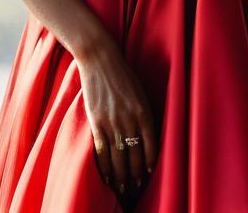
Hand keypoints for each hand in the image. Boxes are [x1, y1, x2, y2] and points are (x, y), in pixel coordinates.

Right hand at [76, 37, 159, 198]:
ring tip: (122, 188)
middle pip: (134, 156)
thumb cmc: (122, 73)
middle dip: (135, 175)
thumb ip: (143, 112)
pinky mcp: (96, 122)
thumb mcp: (140, 91)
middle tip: (135, 188)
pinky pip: (101, 151)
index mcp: (143, 111)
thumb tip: (146, 133)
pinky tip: (106, 176)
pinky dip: (104, 167)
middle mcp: (129, 120)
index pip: (151, 146)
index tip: (148, 175)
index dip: (149, 163)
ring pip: (118, 158)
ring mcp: (112, 122)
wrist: (100, 59)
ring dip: (120, 176)